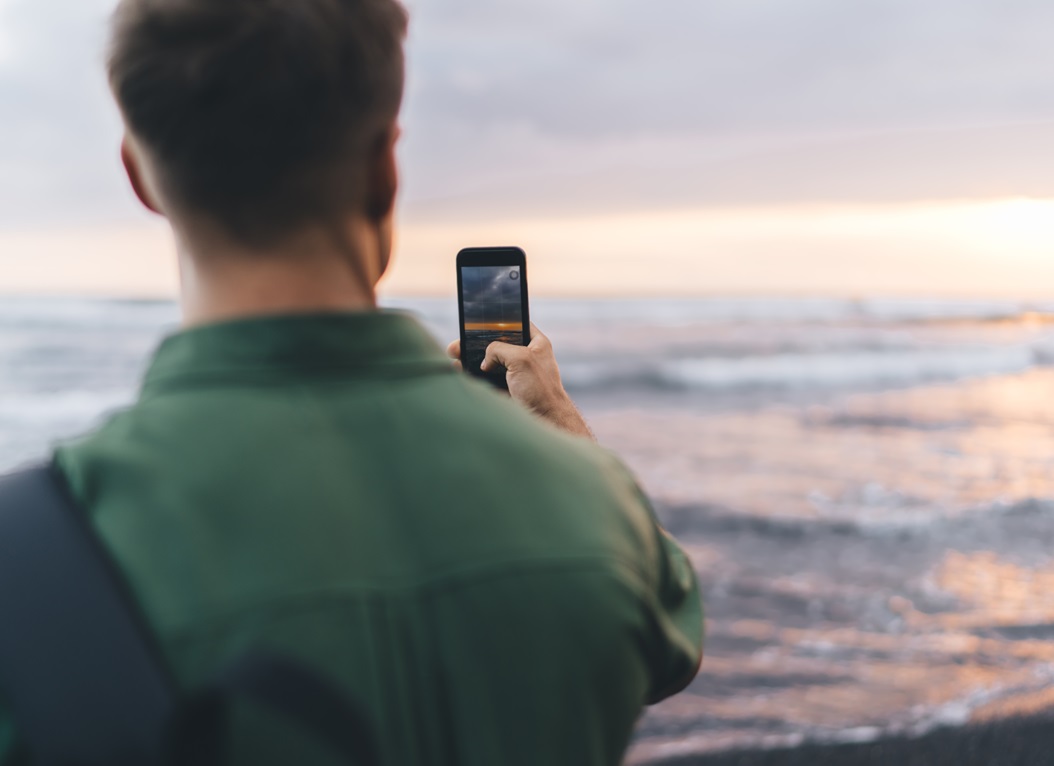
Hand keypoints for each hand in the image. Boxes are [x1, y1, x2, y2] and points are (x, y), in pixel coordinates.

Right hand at [446, 324, 593, 439]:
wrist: (545, 422)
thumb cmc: (541, 389)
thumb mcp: (521, 358)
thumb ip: (499, 349)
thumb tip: (484, 360)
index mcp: (535, 343)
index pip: (514, 324)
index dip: (496, 321)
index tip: (476, 320)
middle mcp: (524, 356)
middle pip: (495, 343)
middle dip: (475, 343)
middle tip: (458, 343)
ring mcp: (513, 373)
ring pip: (487, 362)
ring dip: (470, 359)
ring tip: (453, 356)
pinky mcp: (504, 389)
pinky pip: (484, 379)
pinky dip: (472, 375)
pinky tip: (459, 371)